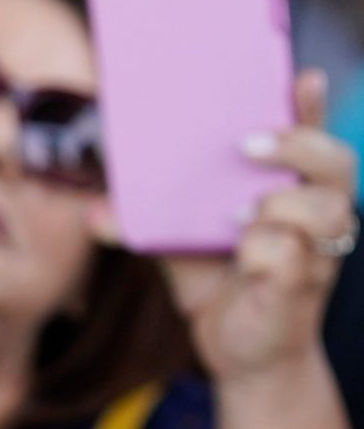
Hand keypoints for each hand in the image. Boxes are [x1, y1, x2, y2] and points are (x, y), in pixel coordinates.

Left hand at [163, 70, 357, 385]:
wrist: (238, 353)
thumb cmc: (219, 284)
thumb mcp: (178, 245)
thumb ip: (146, 220)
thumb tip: (93, 210)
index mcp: (291, 190)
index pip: (312, 136)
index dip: (310, 106)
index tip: (301, 76)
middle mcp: (315, 215)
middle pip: (336, 162)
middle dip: (297, 144)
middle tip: (245, 145)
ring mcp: (316, 251)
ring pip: (324, 207)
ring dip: (280, 203)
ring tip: (239, 214)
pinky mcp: (301, 286)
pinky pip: (290, 255)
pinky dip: (262, 251)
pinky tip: (243, 257)